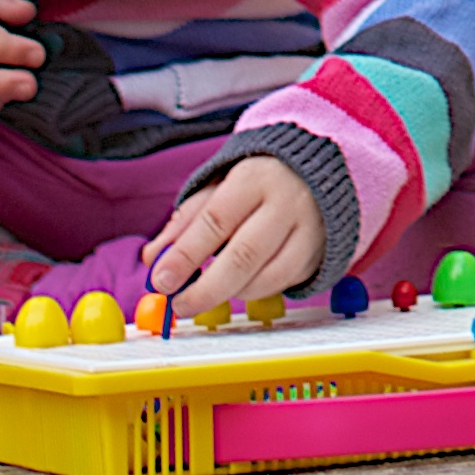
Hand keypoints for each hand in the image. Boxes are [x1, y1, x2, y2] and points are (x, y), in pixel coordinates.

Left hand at [146, 158, 327, 322]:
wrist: (320, 170)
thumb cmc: (259, 182)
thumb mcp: (219, 188)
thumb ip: (185, 222)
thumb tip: (154, 257)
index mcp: (254, 179)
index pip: (215, 222)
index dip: (185, 255)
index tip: (161, 280)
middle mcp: (287, 203)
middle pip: (243, 256)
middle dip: (205, 289)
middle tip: (180, 305)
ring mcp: (310, 230)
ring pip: (266, 277)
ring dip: (231, 292)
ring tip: (212, 290)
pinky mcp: (320, 253)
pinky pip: (284, 283)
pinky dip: (258, 290)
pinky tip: (243, 282)